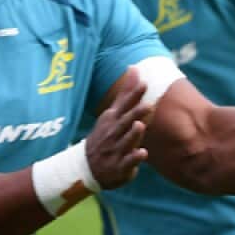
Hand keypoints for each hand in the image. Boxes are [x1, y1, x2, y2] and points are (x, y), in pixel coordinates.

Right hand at [86, 69, 150, 190]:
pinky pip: (127, 162)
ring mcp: (115, 150)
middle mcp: (113, 133)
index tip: (144, 82)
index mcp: (113, 120)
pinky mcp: (119, 166)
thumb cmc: (105, 136)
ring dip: (132, 134)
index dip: (134, 94)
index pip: (124, 105)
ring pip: (125, 141)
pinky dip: (134, 158)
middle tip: (148, 105)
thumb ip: (126, 93)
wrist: (86, 167)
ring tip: (140, 125)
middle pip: (125, 122)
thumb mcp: (112, 114)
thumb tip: (134, 68)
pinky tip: (142, 153)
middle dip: (135, 113)